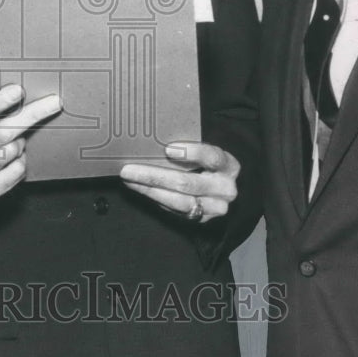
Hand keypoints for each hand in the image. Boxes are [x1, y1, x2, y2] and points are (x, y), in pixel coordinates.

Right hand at [0, 85, 60, 222]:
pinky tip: (12, 157)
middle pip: (3, 133)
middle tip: (53, 103)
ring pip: (13, 150)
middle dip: (31, 115)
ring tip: (11, 140)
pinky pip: (18, 170)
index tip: (19, 90)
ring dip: (20, 141)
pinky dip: (21, 160)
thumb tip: (2, 96)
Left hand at [119, 141, 238, 223]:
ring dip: (148, 190)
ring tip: (128, 180)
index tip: (168, 149)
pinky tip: (139, 188)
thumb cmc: (208, 162)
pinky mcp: (202, 219)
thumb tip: (155, 136)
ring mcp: (215, 208)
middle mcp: (225, 189)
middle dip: (154, 176)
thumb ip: (189, 146)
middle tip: (129, 169)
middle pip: (187, 183)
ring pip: (178, 201)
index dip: (192, 152)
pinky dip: (154, 198)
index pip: (213, 158)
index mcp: (229, 166)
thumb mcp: (207, 150)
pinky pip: (174, 211)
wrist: (222, 186)